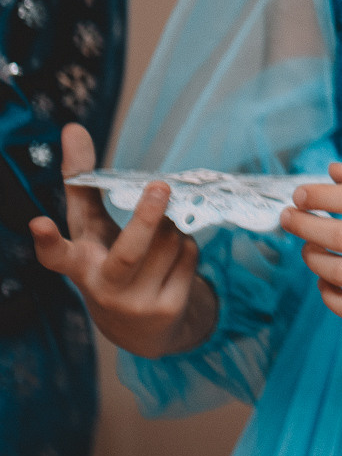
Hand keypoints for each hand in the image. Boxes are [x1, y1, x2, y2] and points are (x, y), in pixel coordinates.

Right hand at [29, 124, 215, 357]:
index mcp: (78, 265)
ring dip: (173, 228)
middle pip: (129, 250)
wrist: (140, 328)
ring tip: (160, 239)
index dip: (46, 239)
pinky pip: (189, 256)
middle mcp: (103, 288)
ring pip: (170, 243)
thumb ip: (82, 181)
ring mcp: (135, 303)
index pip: (56, 255)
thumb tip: (71, 127)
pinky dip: (187, 247)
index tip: (38, 222)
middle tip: (160, 186)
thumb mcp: (91, 227)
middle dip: (146, 217)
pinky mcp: (166, 311)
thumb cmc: (109, 261)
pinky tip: (173, 261)